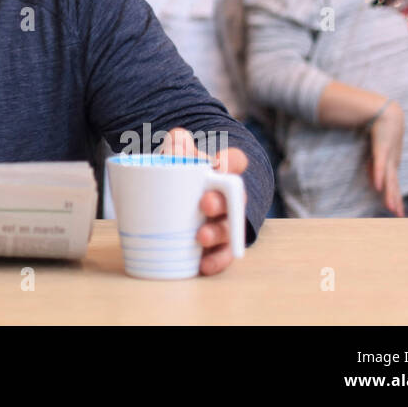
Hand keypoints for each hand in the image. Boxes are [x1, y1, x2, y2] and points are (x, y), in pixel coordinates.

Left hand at [159, 128, 248, 275]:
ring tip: (201, 237)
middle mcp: (228, 197)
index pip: (236, 161)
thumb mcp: (176, 157)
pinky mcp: (218, 245)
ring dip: (218, 233)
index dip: (231, 162)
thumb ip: (177, 145)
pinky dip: (215, 261)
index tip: (219, 165)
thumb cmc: (179, 174)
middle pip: (235, 199)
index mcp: (221, 171)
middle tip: (205, 204)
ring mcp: (224, 221)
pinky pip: (222, 255)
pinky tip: (202, 265)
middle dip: (222, 202)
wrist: (171, 199)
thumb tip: (178, 141)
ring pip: (229, 228)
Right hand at [368, 99, 404, 216]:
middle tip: (399, 216)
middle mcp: (393, 163)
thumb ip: (376, 168)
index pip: (394, 185)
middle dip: (396, 201)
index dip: (395, 199)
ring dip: (391, 194)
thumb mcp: (379, 153)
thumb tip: (376, 184)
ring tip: (392, 208)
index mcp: (392, 164)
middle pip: (394, 185)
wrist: (387, 113)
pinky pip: (380, 165)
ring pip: (389, 179)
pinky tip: (379, 187)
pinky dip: (380, 176)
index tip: (397, 212)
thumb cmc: (383, 132)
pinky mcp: (382, 149)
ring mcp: (389, 157)